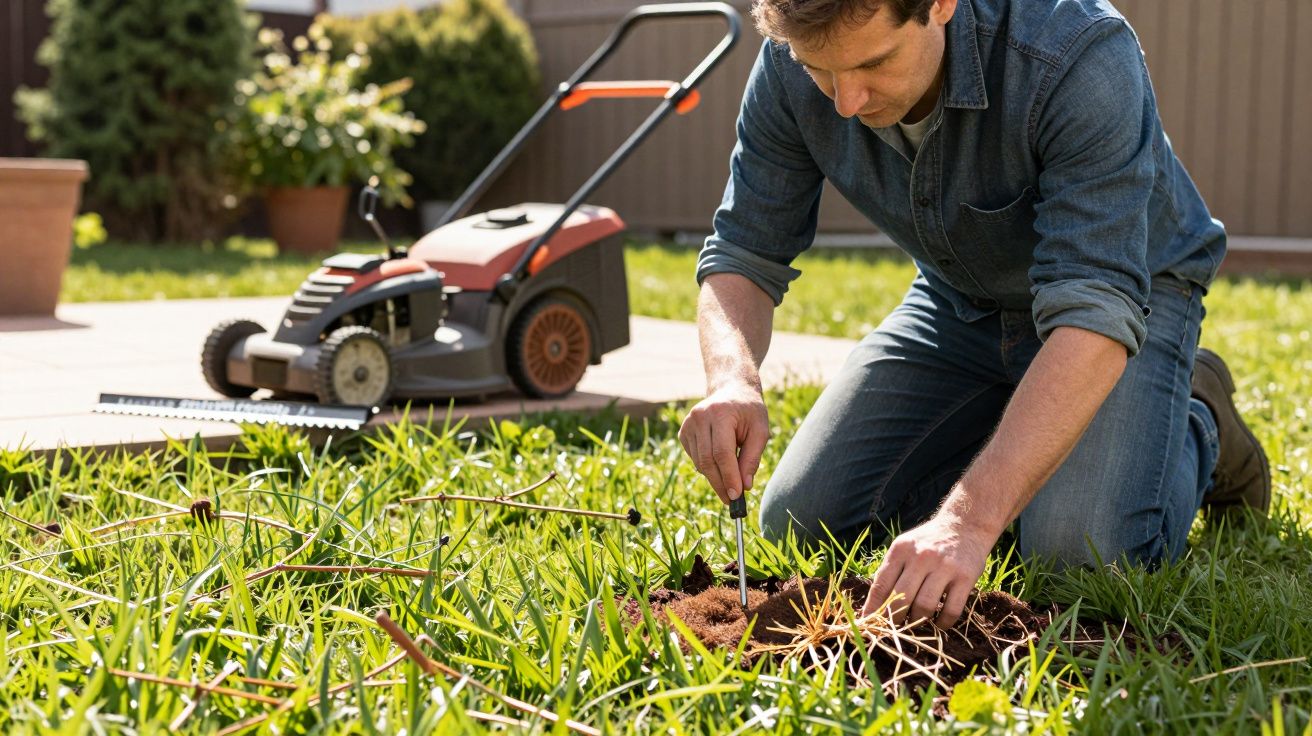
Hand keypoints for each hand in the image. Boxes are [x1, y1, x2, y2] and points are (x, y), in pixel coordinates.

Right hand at [678, 382, 768, 504]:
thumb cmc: (749, 412)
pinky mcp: (683, 432)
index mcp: (720, 413)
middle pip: (707, 460)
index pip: (722, 452)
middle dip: (720, 483)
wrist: (732, 390)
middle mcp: (699, 417)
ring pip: (699, 462)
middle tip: (731, 500)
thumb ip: (752, 458)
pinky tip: (720, 461)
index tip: (736, 496)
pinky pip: (695, 458)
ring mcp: (688, 424)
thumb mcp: (760, 431)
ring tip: (731, 480)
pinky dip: (708, 467)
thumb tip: (744, 486)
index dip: (729, 476)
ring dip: (715, 477)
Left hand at [860, 511, 995, 628]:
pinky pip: (951, 610)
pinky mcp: (965, 577)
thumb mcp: (905, 547)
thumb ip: (890, 571)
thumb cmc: (928, 542)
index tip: (868, 623)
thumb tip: (872, 606)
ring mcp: (945, 567)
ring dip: (918, 621)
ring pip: (925, 606)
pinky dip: (943, 623)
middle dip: (894, 619)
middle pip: (901, 598)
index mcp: (901, 550)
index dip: (873, 608)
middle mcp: (922, 557)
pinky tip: (939, 623)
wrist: (965, 526)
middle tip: (894, 628)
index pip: (881, 584)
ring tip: (916, 623)